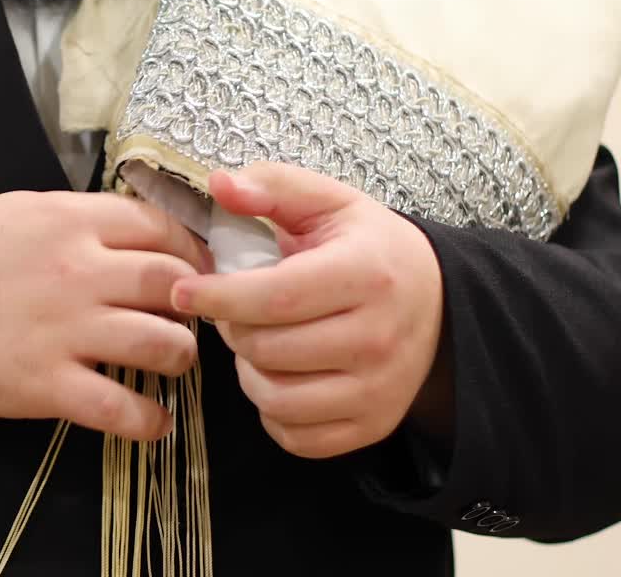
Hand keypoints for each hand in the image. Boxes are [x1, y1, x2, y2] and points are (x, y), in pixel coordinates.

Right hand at [0, 191, 214, 440]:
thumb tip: (140, 230)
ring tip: (174, 361)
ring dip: (182, 356)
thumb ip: (83, 219)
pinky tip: (155, 420)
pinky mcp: (47, 385)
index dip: (191, 252)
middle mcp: (77, 272)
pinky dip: (150, 420)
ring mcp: (65, 331)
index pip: (161, 229)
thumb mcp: (24, 211)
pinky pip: (122, 409)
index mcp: (71, 222)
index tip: (197, 271)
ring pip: (164, 344)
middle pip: (175, 284)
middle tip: (191, 317)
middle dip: (196, 304)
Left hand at [170, 163, 447, 458]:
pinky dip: (273, 412)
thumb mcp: (328, 203)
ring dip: (249, 371)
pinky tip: (280, 376)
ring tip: (258, 342)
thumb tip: (218, 184)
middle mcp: (378, 338)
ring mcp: (378, 390)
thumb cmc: (368, 249)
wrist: (439, 302)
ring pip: (276, 399)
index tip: (182, 290)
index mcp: (366, 274)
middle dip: (232, 329)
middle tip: (235, 310)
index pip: (275, 297)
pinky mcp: (373, 426)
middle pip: (268, 349)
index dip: (218, 296)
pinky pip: (296, 436)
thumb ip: (271, 186)